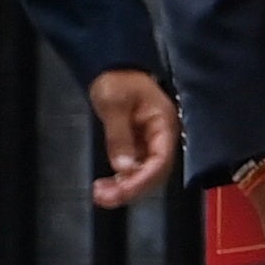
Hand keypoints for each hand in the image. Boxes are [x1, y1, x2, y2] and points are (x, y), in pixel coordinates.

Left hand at [89, 69, 178, 206]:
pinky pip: (135, 168)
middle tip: (104, 198)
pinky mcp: (139, 145)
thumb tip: (125, 168)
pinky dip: (122, 179)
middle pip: (154, 173)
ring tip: (101, 194)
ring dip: (125, 187)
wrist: (111, 67)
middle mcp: (161, 137)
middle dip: (131, 188)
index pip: (161, 161)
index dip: (143, 179)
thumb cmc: (117, 79)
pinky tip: (107, 185)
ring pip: (144, 174)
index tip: (122, 190)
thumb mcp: (114, 105)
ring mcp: (150, 142)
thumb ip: (120, 137)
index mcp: (163, 124)